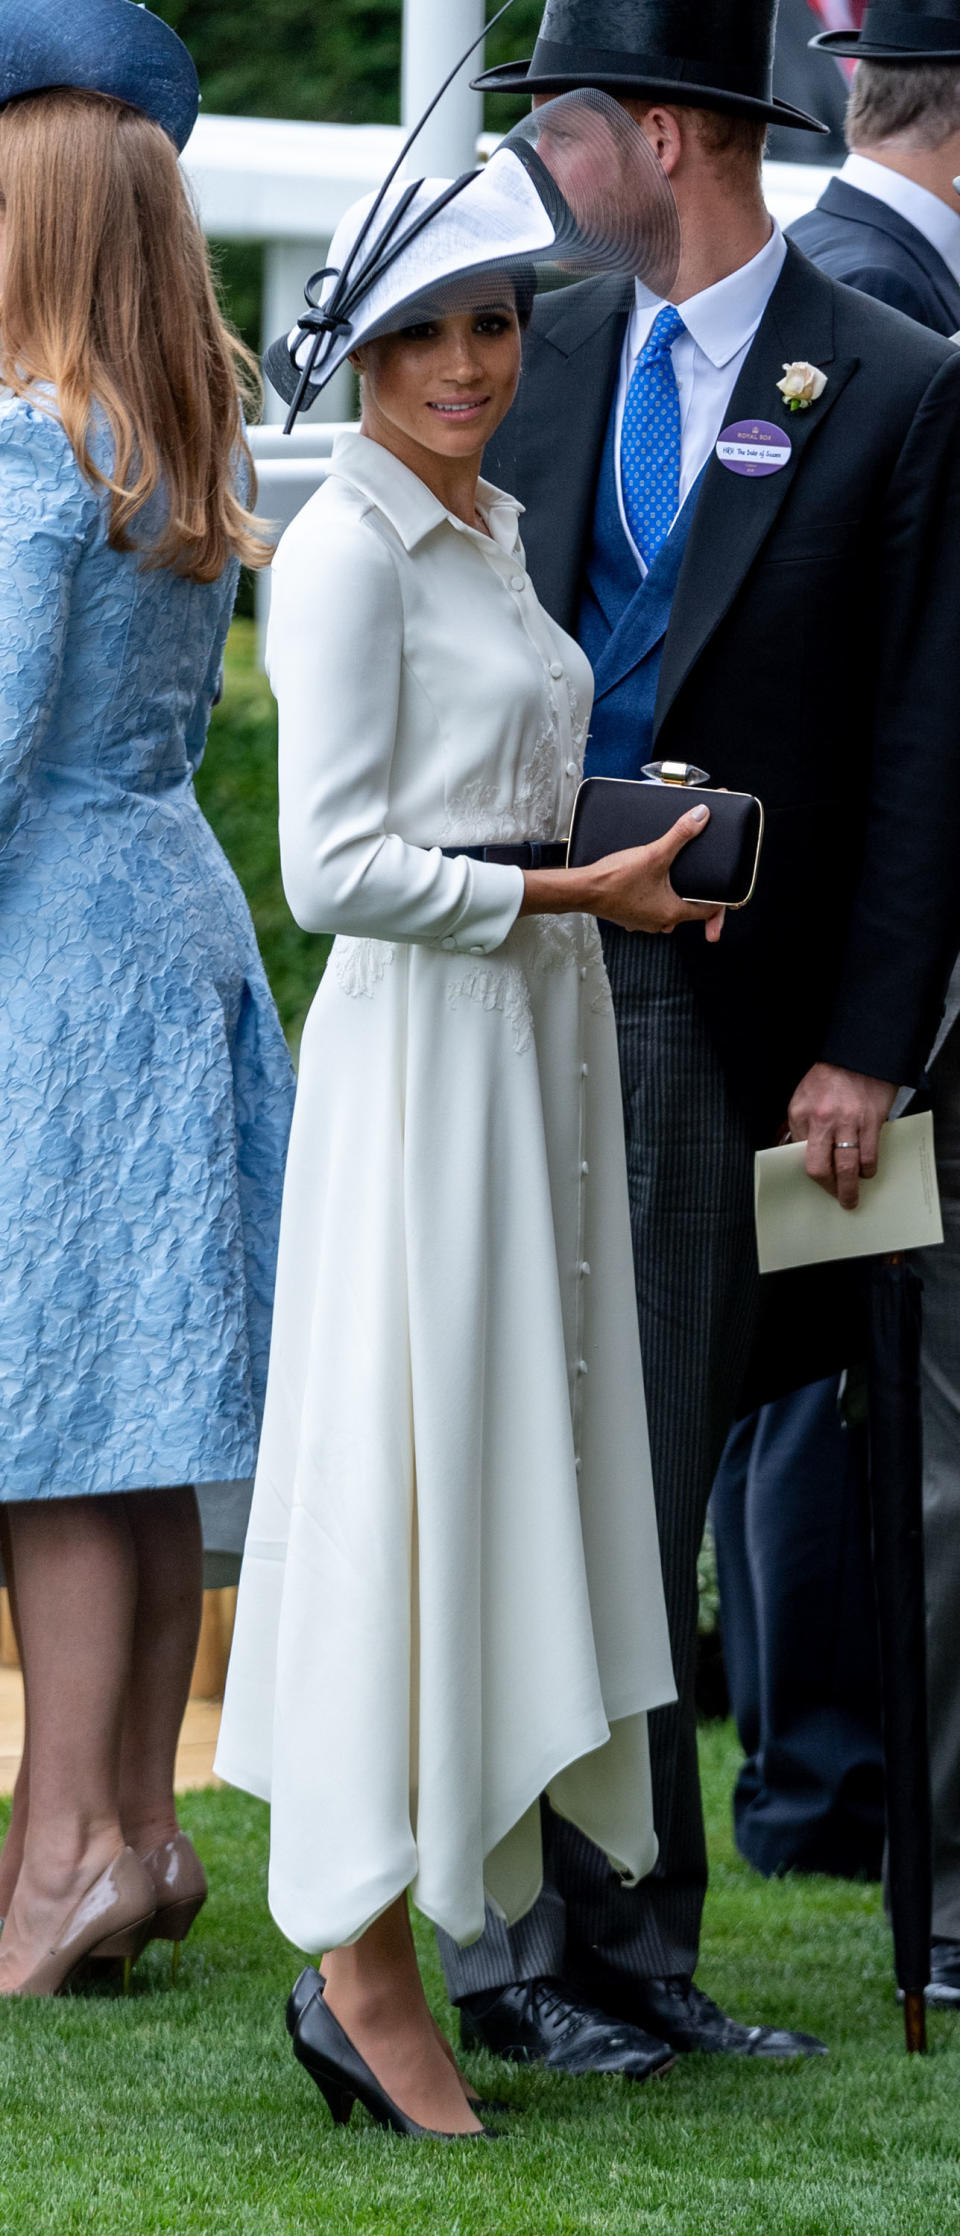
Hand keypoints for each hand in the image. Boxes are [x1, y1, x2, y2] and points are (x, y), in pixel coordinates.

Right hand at [591, 804, 724, 942]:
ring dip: (672, 896)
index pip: (708, 911)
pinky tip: (649, 882)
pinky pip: (649, 908)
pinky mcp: (628, 916)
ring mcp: (642, 922)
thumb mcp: (654, 853)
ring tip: (674, 878)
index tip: (723, 890)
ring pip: (667, 910)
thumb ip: (680, 834)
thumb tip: (701, 816)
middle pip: (687, 911)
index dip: (718, 899)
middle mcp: (659, 923)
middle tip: (699, 881)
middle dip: (694, 895)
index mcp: (671, 913)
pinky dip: (653, 897)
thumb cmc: (614, 879)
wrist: (581, 889)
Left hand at [786, 1063, 897, 1209]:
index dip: (811, 1174)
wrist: (859, 1054)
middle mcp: (822, 1120)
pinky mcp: (870, 1121)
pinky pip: (868, 1155)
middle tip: (838, 1201)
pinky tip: (867, 1173)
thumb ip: (800, 1125)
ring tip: (853, 1195)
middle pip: (821, 1168)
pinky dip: (868, 1169)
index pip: (800, 1155)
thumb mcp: (802, 1097)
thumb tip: (800, 1152)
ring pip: (847, 1167)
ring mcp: (848, 1121)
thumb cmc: (830, 1077)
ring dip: (851, 1187)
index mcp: (801, 1114)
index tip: (818, 1184)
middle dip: (830, 1190)